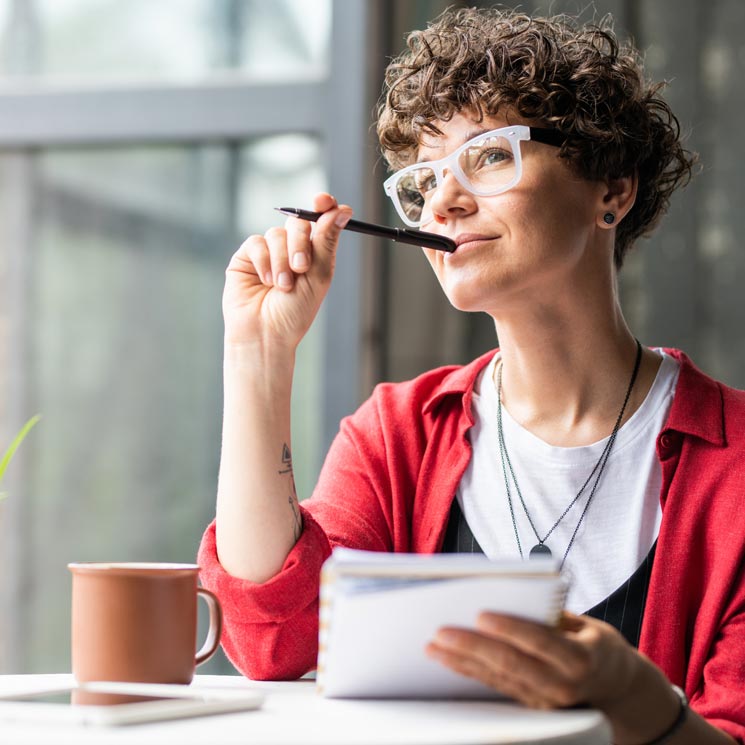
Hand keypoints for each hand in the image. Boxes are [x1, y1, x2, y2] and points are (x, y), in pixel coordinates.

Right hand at [223, 192, 351, 350]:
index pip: (320, 219)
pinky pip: (256, 243)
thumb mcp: (318, 275)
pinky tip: (265, 282)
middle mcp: (293, 249)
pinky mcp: (247, 257)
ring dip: (282, 260)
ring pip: (277, 234)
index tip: (324, 201)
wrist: (266, 333)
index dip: (323, 206)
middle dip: (301, 243)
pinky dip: (264, 262)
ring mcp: (269, 251)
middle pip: (299, 222)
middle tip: (302, 267)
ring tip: (282, 286)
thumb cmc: (295, 312)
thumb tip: (343, 210)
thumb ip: (327, 240)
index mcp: (316, 253)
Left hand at [425, 611, 683, 741]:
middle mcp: (563, 686)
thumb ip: (552, 614)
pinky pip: (496, 688)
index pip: (540, 641)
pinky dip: (469, 673)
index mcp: (581, 658)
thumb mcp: (586, 624)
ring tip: (434, 646)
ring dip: (462, 662)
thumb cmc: (596, 644)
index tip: (481, 614)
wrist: (618, 690)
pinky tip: (448, 661)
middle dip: (473, 647)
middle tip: (442, 631)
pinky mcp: (531, 707)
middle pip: (511, 665)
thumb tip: (514, 593)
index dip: (510, 628)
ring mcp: (546, 702)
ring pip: (498, 680)